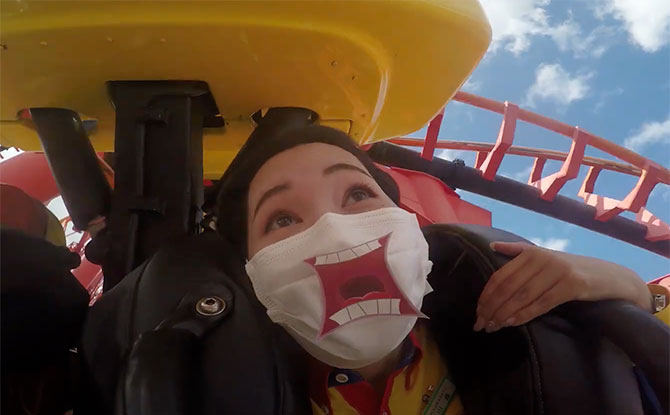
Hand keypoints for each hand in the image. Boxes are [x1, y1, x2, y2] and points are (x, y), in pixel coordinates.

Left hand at [473, 241, 650, 331]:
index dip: (486, 295)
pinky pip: (542, 303)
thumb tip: (492, 246)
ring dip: (504, 313)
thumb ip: (518, 252)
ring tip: (493, 326)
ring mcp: (557, 271)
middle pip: (508, 286)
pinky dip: (524, 314)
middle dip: (491, 307)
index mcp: (530, 253)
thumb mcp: (544, 256)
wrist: (609, 276)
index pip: (500, 276)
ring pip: (522, 296)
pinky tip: (512, 323)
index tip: (477, 312)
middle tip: (481, 324)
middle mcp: (542, 259)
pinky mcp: (572, 285)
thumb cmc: (571, 269)